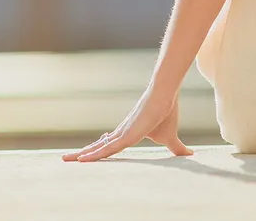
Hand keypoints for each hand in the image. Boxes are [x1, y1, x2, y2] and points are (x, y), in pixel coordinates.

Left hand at [61, 86, 193, 161]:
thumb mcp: (170, 137)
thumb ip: (177, 148)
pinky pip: (108, 149)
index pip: (108, 145)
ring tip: (65, 159)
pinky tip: (83, 159)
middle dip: (82, 153)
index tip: (86, 154)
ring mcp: (122, 133)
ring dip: (82, 154)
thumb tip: (190, 155)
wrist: (165, 96)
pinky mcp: (127, 134)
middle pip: (97, 146)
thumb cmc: (166, 113)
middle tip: (66, 158)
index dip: (97, 150)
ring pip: (98, 148)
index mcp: (128, 134)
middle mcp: (120, 133)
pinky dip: (95, 155)